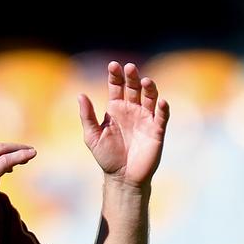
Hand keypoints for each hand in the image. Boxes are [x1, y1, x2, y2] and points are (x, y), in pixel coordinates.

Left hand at [78, 61, 169, 187]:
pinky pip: (161, 116)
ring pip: (150, 98)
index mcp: (116, 109)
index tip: (113, 65)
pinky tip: (161, 102)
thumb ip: (87, 116)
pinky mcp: (157, 130)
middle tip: (130, 67)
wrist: (122, 178)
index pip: (117, 87)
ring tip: (145, 81)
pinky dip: (163, 108)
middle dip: (132, 77)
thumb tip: (80, 95)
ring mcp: (145, 119)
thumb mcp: (92, 136)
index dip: (115, 76)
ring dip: (149, 88)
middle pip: (134, 88)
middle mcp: (132, 110)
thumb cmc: (107, 157)